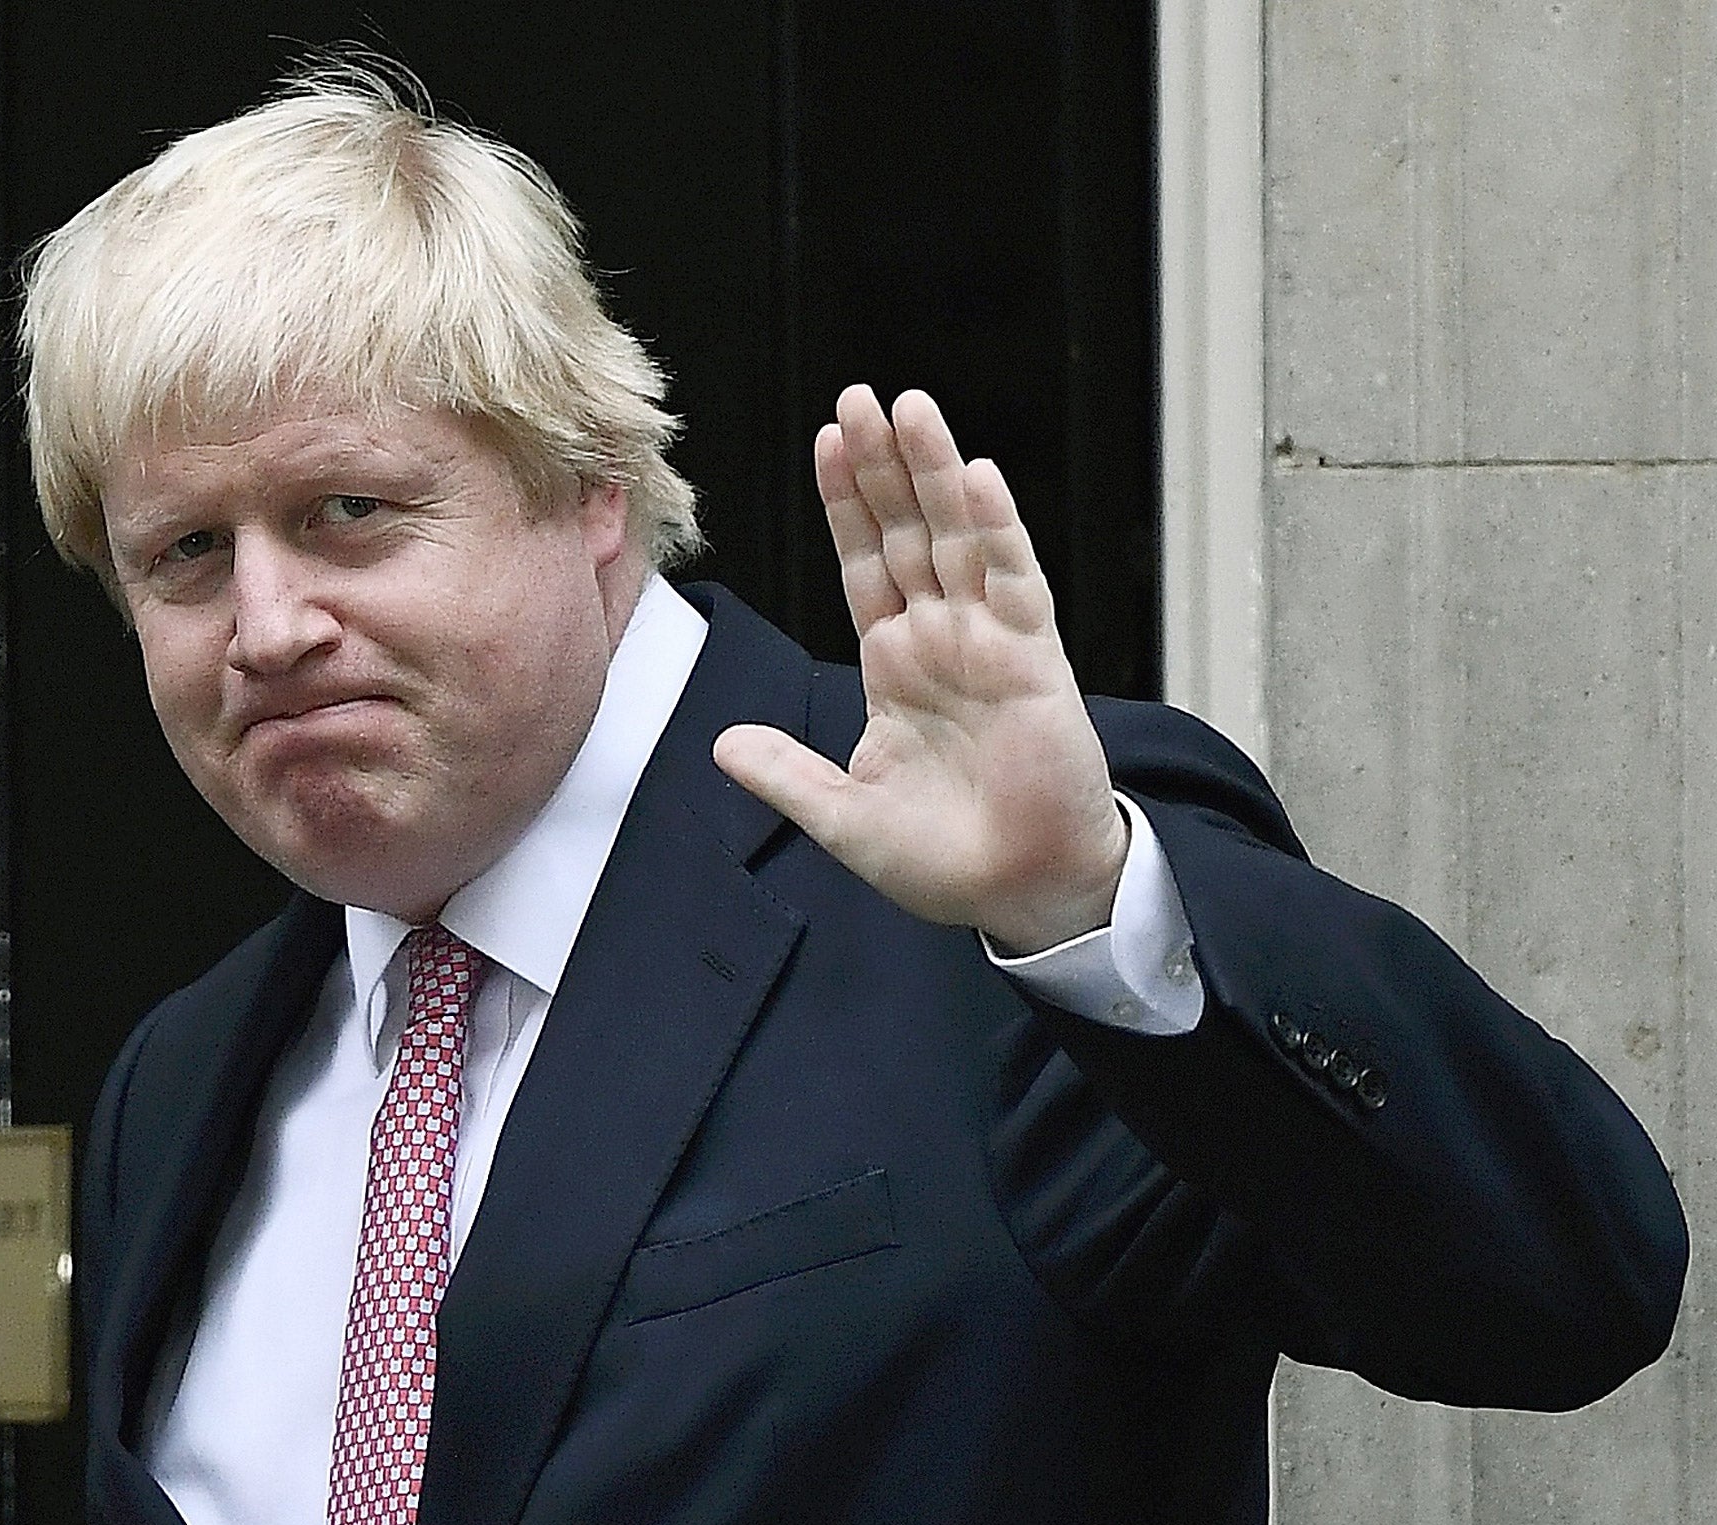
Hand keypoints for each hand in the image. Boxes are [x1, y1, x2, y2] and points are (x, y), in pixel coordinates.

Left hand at [713, 386, 1127, 954]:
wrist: (1022, 893)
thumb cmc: (945, 860)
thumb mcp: (844, 818)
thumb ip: (787, 775)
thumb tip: (722, 744)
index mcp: (894, 665)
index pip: (864, 564)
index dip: (844, 505)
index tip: (826, 441)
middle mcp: (940, 640)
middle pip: (906, 531)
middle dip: (882, 465)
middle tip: (860, 397)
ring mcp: (988, 642)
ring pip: (957, 537)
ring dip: (934, 472)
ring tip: (910, 407)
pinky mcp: (1036, 659)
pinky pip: (1014, 581)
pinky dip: (996, 529)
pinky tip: (976, 477)